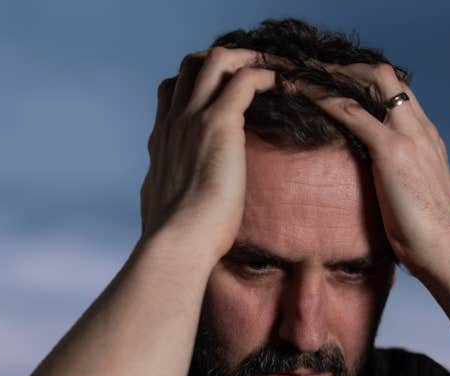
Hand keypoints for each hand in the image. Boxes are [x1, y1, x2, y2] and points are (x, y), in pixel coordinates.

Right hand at [139, 47, 291, 260]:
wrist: (176, 243)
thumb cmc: (177, 239)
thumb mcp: (165, 208)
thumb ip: (170, 193)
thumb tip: (173, 204)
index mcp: (162, 140)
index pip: (172, 91)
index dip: (198, 82)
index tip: (226, 91)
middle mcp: (174, 122)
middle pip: (192, 64)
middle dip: (224, 61)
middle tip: (257, 74)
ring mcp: (193, 118)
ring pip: (218, 59)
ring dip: (250, 58)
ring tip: (277, 69)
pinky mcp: (218, 124)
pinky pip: (246, 79)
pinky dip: (268, 74)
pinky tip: (286, 84)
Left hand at [304, 63, 449, 277]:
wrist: (446, 251)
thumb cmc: (429, 237)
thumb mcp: (414, 198)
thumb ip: (400, 182)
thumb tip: (379, 192)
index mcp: (429, 139)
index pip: (400, 94)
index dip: (369, 84)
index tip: (341, 87)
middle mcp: (422, 129)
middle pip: (387, 77)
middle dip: (350, 69)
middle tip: (317, 72)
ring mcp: (409, 136)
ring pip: (371, 82)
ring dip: (334, 74)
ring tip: (302, 72)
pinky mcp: (393, 149)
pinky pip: (352, 111)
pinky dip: (324, 97)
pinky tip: (301, 92)